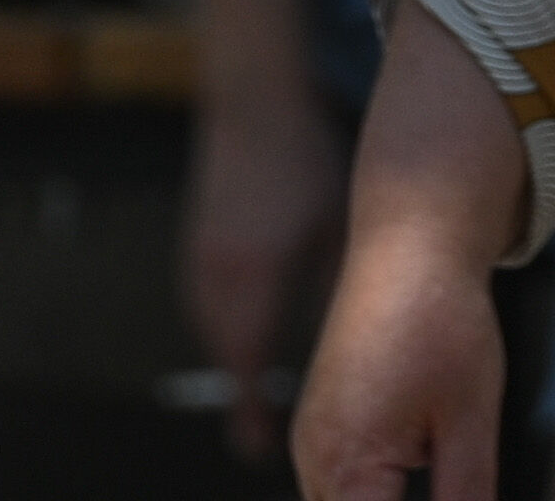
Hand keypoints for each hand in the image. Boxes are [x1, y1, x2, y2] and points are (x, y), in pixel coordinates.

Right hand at [183, 77, 349, 462]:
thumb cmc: (302, 164)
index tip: (263, 448)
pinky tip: (257, 319)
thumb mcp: (333, 227)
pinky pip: (213, 304)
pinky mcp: (196, 249)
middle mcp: (217, 285)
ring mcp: (199, 267)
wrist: (248, 106)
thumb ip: (337, 284)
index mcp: (255, 285)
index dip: (255, 414)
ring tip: (267, 379)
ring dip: (243, 355)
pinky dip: (233, 322)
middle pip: (234, 360)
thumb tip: (359, 336)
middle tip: (269, 429)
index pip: (250, 372)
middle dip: (250, 394)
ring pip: (221, 333)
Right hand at [294, 0, 535, 500]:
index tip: (457, 492)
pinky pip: (342, 480)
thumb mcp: (471, 418)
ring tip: (438, 447)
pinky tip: (422, 453)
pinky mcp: (322, 425)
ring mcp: (311, 442)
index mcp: (347, 466)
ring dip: (387, 498)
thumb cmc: (440, 319)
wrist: (408, 242)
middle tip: (448, 461)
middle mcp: (314, 460)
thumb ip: (466, 493)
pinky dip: (379, 486)